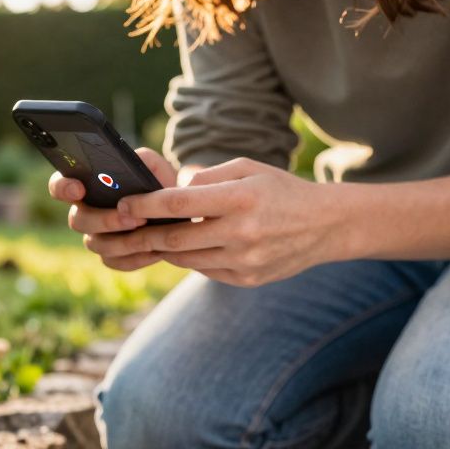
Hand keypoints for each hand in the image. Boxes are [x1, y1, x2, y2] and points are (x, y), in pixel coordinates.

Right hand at [48, 148, 176, 270]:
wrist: (176, 211)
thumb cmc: (159, 183)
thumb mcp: (155, 166)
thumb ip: (141, 159)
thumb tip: (128, 161)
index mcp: (86, 187)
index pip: (59, 186)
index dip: (63, 188)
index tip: (79, 189)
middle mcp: (85, 214)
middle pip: (77, 220)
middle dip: (103, 218)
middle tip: (129, 214)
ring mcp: (96, 237)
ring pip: (94, 244)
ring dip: (121, 239)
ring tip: (146, 229)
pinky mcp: (112, 257)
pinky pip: (114, 262)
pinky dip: (134, 257)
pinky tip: (154, 250)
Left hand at [88, 158, 347, 286]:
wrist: (325, 225)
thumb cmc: (280, 190)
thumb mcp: (248, 169)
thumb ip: (206, 178)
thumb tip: (169, 192)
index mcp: (241, 198)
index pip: (180, 203)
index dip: (147, 205)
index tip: (125, 204)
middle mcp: (242, 232)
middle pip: (176, 237)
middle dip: (144, 233)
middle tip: (123, 227)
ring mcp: (245, 260)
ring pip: (186, 258)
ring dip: (164, 247)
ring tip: (151, 236)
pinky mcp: (246, 279)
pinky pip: (204, 270)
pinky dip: (189, 258)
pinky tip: (186, 246)